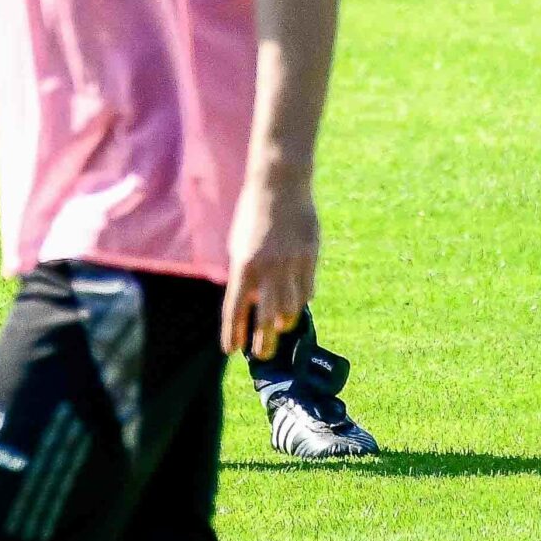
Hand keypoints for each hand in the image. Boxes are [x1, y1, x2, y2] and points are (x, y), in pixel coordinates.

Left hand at [220, 169, 320, 358]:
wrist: (280, 185)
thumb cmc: (253, 214)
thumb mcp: (239, 244)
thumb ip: (244, 273)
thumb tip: (249, 303)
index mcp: (243, 264)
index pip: (234, 309)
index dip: (233, 333)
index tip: (230, 350)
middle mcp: (267, 269)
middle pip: (264, 318)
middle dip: (262, 342)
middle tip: (261, 355)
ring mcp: (291, 265)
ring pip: (290, 309)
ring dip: (283, 323)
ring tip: (278, 330)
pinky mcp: (310, 258)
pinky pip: (307, 290)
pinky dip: (301, 301)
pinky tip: (296, 305)